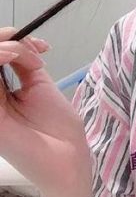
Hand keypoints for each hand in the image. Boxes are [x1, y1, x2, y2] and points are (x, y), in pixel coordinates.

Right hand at [0, 30, 90, 195]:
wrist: (68, 157)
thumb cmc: (56, 128)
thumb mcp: (38, 86)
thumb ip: (23, 64)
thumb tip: (17, 42)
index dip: (9, 40)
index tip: (41, 46)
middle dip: (7, 39)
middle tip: (34, 47)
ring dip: (7, 47)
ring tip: (32, 58)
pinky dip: (3, 56)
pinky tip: (23, 60)